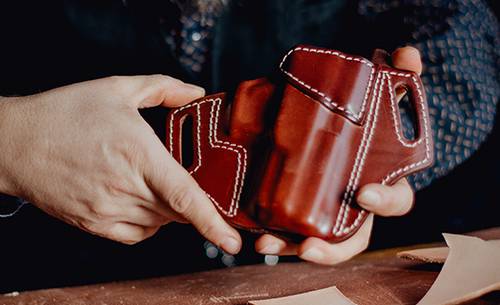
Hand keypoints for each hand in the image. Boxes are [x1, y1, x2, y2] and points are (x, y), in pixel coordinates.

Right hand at [0, 75, 241, 252]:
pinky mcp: (93, 224)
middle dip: (191, 202)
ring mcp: (107, 211)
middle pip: (177, 211)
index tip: (232, 241)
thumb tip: (196, 94)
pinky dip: (149, 223)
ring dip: (169, 209)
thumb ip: (163, 88)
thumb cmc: (64, 114)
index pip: (184, 195)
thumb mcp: (117, 88)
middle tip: (183, 179)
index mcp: (138, 154)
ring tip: (150, 180)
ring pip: (160, 224)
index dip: (212, 222)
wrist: (14, 143)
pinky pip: (137, 235)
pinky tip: (139, 200)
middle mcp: (125, 187)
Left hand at [255, 46, 421, 264]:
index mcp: (382, 182)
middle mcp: (355, 207)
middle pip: (352, 240)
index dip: (384, 200)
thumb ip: (398, 75)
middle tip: (308, 247)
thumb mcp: (381, 95)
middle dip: (331, 250)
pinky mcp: (300, 209)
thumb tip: (408, 55)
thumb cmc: (364, 120)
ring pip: (315, 241)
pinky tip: (255, 235)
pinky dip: (274, 236)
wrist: (335, 123)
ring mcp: (327, 211)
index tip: (363, 194)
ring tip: (266, 244)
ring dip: (290, 247)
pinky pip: (289, 230)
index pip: (395, 201)